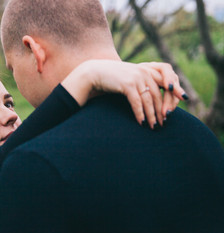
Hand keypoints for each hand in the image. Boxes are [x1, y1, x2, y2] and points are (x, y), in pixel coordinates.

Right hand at [61, 60, 185, 128]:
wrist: (95, 72)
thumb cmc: (113, 77)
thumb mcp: (131, 77)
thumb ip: (143, 82)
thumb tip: (154, 98)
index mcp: (148, 69)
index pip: (168, 81)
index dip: (173, 95)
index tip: (174, 109)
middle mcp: (144, 72)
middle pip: (159, 94)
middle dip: (162, 110)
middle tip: (164, 123)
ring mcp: (136, 78)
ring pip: (149, 100)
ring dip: (152, 115)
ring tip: (153, 126)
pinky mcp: (127, 84)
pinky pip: (137, 102)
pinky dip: (140, 114)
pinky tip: (141, 122)